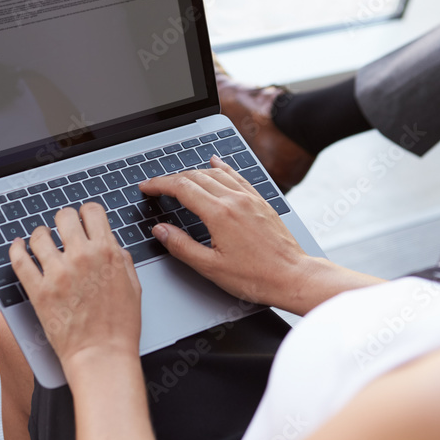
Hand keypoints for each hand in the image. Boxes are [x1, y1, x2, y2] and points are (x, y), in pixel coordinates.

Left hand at [9, 202, 142, 371]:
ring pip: (40, 236)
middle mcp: (81, 257)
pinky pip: (19, 260)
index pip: (92, 212)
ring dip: (40, 234)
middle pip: (64, 217)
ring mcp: (58, 273)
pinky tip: (17, 246)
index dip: (86, 213)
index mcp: (107, 253)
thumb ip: (121, 260)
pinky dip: (16, 249)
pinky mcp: (38, 291)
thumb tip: (111, 245)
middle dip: (63, 220)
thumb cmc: (120, 327)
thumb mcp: (133, 286)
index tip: (82, 218)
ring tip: (41, 239)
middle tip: (62, 228)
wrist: (101, 355)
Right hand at [140, 156, 319, 309]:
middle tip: (156, 186)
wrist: (293, 276)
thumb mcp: (210, 268)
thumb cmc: (256, 277)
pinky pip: (237, 176)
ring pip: (215, 173)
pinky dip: (222, 167)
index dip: (159, 184)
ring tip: (178, 179)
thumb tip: (161, 230)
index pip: (181, 188)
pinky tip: (216, 162)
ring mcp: (249, 198)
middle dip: (171, 179)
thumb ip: (181, 246)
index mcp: (219, 214)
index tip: (146, 187)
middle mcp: (234, 200)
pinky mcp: (260, 201)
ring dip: (193, 173)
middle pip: (195, 177)